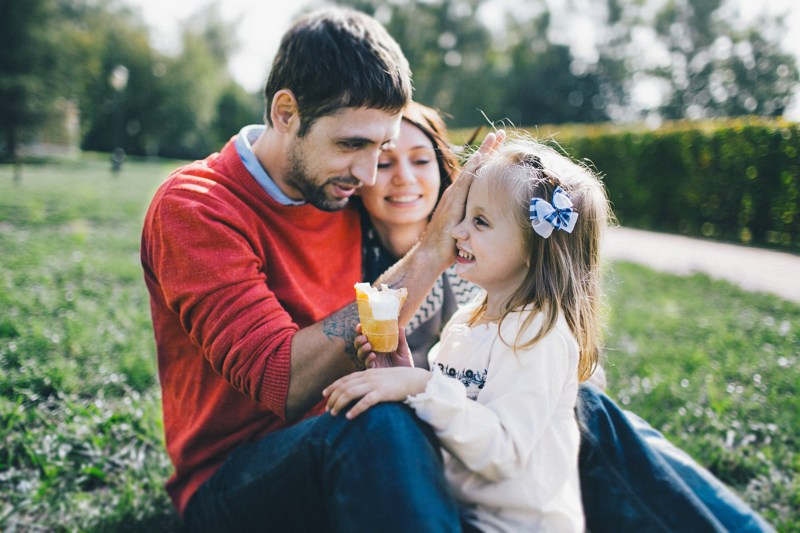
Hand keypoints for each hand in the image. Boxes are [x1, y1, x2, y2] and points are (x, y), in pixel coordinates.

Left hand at [322, 367, 429, 418]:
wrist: (418, 380)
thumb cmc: (401, 381)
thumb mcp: (383, 378)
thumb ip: (371, 382)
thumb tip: (361, 391)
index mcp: (368, 372)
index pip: (345, 378)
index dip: (333, 386)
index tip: (323, 395)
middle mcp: (369, 377)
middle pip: (344, 386)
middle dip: (333, 398)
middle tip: (327, 410)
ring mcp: (376, 384)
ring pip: (350, 392)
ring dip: (339, 404)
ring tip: (333, 414)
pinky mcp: (383, 393)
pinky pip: (366, 401)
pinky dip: (356, 409)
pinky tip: (349, 417)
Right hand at [354, 324, 412, 368]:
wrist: (409, 378)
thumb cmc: (405, 363)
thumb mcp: (403, 349)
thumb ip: (401, 339)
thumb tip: (400, 326)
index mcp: (377, 346)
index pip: (366, 337)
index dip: (361, 331)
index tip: (360, 325)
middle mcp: (373, 353)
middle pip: (359, 345)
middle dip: (359, 340)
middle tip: (364, 337)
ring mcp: (373, 362)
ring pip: (361, 355)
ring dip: (362, 349)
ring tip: (368, 345)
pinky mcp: (374, 371)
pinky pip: (368, 365)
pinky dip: (368, 359)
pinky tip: (372, 355)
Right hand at [421, 129, 505, 268]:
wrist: (429, 256)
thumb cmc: (446, 248)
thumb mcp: (464, 231)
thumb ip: (472, 222)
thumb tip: (486, 224)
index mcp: (459, 198)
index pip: (476, 174)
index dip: (488, 159)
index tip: (500, 145)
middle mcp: (455, 194)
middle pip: (474, 166)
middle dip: (488, 149)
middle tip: (501, 133)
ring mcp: (453, 197)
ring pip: (471, 169)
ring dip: (483, 152)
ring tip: (495, 137)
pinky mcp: (452, 204)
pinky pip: (465, 182)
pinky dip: (473, 168)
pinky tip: (481, 157)